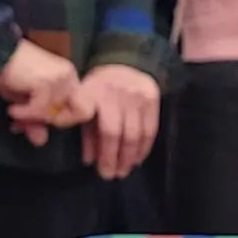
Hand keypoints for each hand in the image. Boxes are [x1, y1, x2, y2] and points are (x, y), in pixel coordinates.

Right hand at [0, 42, 77, 146]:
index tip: (43, 119)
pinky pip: (40, 111)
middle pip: (79, 113)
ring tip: (16, 113)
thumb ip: (36, 120)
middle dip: (53, 121)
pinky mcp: (46, 83)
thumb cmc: (10, 74)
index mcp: (70, 79)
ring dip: (33, 118)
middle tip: (31, 119)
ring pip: (56, 115)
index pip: (84, 109)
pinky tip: (13, 109)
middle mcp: (70, 76)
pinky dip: (24, 114)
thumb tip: (41, 141)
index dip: (66, 119)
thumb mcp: (25, 103)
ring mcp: (60, 79)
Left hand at [72, 63, 162, 180]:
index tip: (89, 163)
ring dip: (128, 157)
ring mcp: (135, 95)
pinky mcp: (152, 99)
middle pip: (113, 132)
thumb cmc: (99, 88)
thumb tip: (89, 161)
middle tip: (109, 175)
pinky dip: (143, 148)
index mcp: (91, 91)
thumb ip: (87, 131)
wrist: (125, 62)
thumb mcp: (86, 103)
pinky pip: (150, 130)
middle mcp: (114, 93)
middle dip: (111, 157)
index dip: (89, 139)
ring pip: (134, 134)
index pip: (86, 114)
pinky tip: (137, 160)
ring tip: (123, 171)